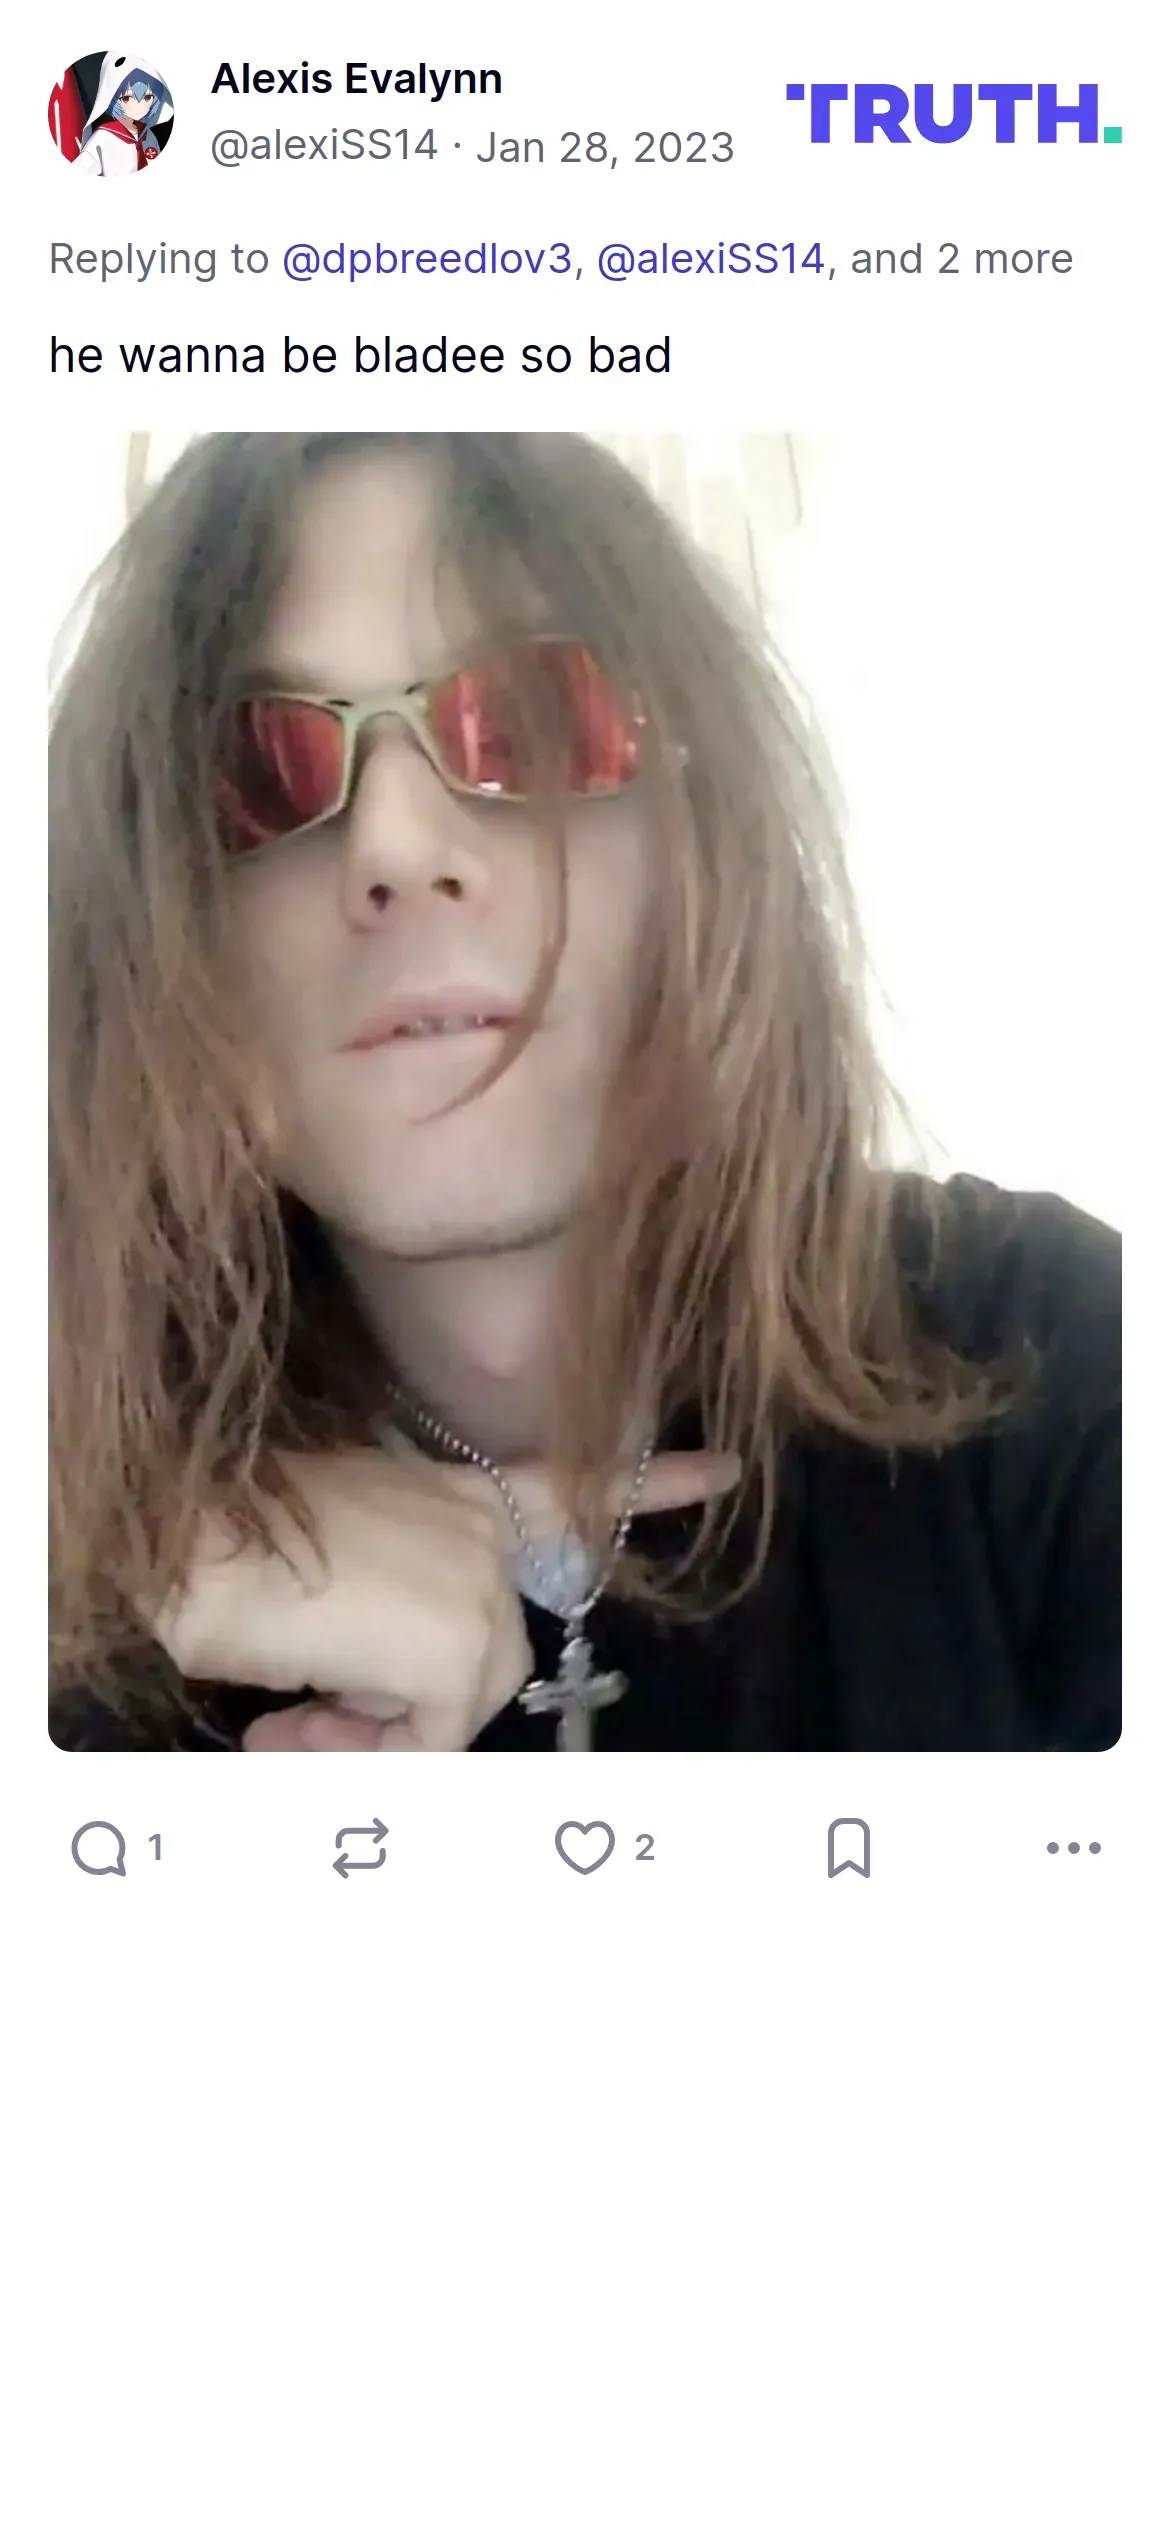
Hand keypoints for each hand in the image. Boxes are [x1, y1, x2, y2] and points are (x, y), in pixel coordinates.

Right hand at [224, 1437, 741, 1751]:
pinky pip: (426, 1745)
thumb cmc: (231, 1547)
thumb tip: (380, 1704)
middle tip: (300, 1721)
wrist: (182, 1543)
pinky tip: (286, 1727)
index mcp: (457, 1495)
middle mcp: (483, 1534)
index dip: (652, 1483)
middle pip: (482, 1663)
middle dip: (392, 1711)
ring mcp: (478, 1588)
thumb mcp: (338, 1559)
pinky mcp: (458, 1649)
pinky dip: (359, 1757)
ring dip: (365, 1735)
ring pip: (453, 1708)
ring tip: (284, 1717)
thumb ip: (392, 1613)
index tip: (726, 1470)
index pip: (573, 1485)